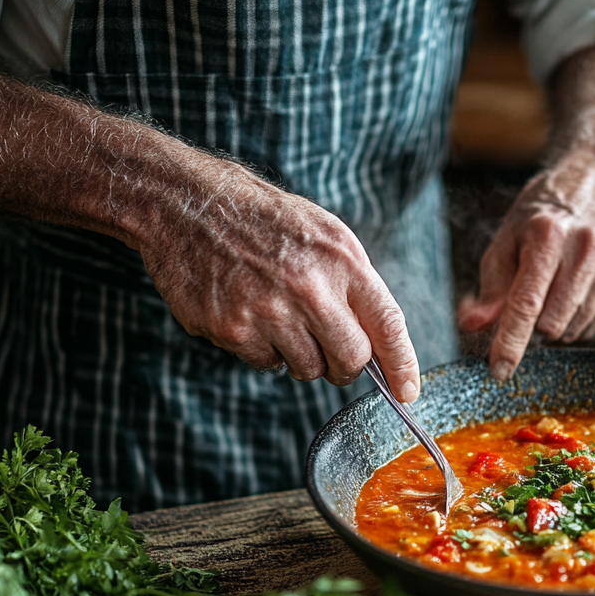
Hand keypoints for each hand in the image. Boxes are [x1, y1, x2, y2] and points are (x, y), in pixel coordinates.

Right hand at [138, 165, 421, 400]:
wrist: (187, 204)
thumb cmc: (264, 221)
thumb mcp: (324, 235)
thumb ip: (355, 286)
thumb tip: (381, 345)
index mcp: (342, 261)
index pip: (388, 325)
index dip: (402, 366)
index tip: (407, 392)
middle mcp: (310, 288)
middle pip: (351, 360)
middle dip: (346, 367)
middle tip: (332, 355)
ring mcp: (270, 311)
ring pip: (309, 369)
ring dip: (301, 356)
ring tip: (280, 317)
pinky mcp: (233, 328)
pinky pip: (266, 364)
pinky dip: (263, 350)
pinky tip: (250, 315)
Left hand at [457, 152, 594, 378]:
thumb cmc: (550, 208)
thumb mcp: (511, 235)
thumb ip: (493, 284)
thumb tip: (473, 325)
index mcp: (549, 235)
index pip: (526, 304)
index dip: (511, 343)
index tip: (499, 371)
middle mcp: (590, 247)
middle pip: (553, 325)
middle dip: (537, 323)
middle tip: (539, 293)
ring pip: (580, 327)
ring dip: (564, 320)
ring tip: (565, 282)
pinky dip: (590, 311)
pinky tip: (590, 280)